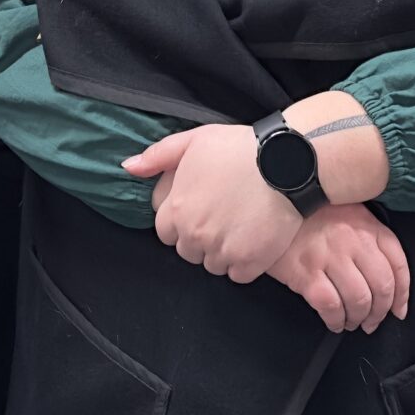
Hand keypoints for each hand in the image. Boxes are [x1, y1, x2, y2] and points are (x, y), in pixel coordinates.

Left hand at [124, 124, 300, 280]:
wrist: (285, 163)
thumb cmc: (238, 148)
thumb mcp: (193, 140)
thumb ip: (158, 156)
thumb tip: (128, 167)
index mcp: (177, 209)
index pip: (165, 233)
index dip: (181, 222)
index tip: (199, 210)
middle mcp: (195, 235)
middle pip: (188, 251)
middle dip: (200, 238)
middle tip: (221, 217)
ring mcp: (222, 252)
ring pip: (213, 265)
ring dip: (222, 252)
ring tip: (239, 226)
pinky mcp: (250, 263)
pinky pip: (238, 275)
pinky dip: (244, 263)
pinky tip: (253, 239)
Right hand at [269, 202, 409, 333]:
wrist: (270, 205)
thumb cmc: (311, 213)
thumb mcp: (347, 213)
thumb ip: (370, 236)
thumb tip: (390, 281)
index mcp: (366, 225)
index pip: (397, 263)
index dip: (402, 294)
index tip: (398, 311)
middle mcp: (352, 240)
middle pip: (381, 286)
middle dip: (380, 312)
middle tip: (371, 322)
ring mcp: (328, 256)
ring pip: (358, 299)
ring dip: (358, 319)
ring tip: (352, 323)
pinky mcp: (305, 271)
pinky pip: (330, 305)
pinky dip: (336, 320)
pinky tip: (334, 322)